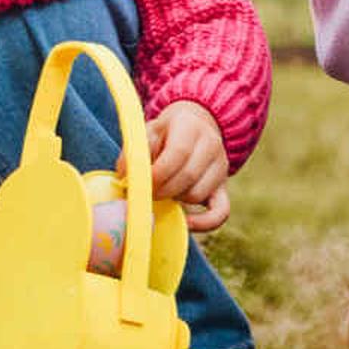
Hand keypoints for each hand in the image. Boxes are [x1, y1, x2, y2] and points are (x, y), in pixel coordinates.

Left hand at [146, 100, 231, 230]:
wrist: (196, 125)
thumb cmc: (166, 132)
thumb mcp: (148, 132)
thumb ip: (135, 152)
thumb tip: (124, 177)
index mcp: (190, 126)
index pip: (178, 153)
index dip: (158, 174)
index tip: (141, 184)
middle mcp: (211, 144)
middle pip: (188, 176)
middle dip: (162, 190)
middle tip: (147, 192)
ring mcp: (221, 167)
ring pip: (197, 194)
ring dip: (176, 199)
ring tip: (164, 190)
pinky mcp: (223, 187)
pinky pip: (221, 212)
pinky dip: (203, 222)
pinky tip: (185, 221)